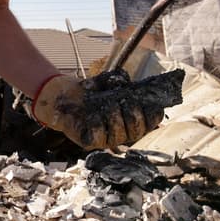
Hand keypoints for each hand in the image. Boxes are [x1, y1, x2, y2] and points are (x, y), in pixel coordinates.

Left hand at [31, 70, 170, 149]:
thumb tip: (124, 81)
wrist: (66, 96)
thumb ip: (118, 79)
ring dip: (114, 117)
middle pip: (137, 131)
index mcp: (132, 118)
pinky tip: (93, 115)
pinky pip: (99, 137)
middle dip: (133, 115)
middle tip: (123, 102)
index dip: (153, 115)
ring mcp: (106, 138)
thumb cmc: (91, 91)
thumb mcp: (108, 80)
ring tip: (107, 106)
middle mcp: (122, 131)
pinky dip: (97, 124)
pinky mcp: (90, 142)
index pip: (151, 122)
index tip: (149, 105)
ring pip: (119, 135)